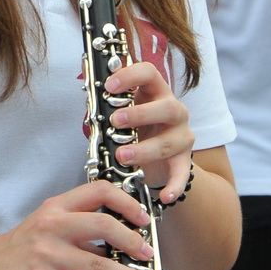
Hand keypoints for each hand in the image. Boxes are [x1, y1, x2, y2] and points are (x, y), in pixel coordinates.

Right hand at [0, 180, 159, 269]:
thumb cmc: (24, 246)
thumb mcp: (50, 224)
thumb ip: (82, 227)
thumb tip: (123, 241)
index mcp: (57, 207)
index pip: (98, 191)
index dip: (127, 204)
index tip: (143, 221)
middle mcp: (52, 226)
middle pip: (103, 225)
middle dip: (133, 242)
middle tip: (148, 256)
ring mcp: (47, 254)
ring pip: (98, 264)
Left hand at [100, 58, 193, 196]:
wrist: (154, 157)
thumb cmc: (131, 127)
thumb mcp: (119, 111)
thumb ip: (104, 100)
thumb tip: (85, 81)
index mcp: (154, 91)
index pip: (149, 73)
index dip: (130, 76)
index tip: (110, 86)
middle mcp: (173, 110)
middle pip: (167, 107)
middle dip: (140, 114)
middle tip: (115, 121)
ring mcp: (181, 135)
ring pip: (171, 141)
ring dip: (146, 149)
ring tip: (122, 156)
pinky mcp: (185, 160)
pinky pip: (183, 173)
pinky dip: (175, 185)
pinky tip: (165, 196)